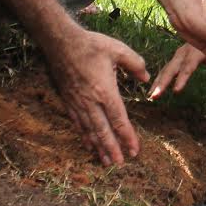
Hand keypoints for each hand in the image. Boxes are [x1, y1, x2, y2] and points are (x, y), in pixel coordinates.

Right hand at [45, 27, 145, 165]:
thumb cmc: (90, 44)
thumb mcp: (118, 49)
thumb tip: (146, 77)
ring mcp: (77, 103)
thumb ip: (135, 64)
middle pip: (103, 131)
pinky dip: (84, 136)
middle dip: (113, 148)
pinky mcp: (68, 100)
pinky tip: (88, 144)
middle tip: (120, 163)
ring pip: (89, 130)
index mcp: (105, 91)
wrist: (60, 42)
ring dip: (98, 147)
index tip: (135, 150)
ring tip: (106, 161)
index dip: (127, 137)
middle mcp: (90, 101)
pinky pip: (77, 123)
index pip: (119, 119)